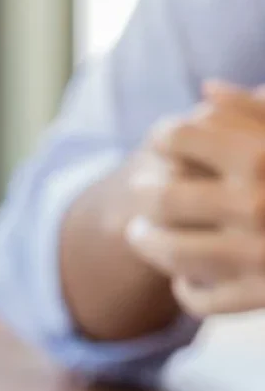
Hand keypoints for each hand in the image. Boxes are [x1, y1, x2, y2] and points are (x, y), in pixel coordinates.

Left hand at [127, 81, 264, 315]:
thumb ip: (258, 110)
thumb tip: (205, 89)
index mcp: (264, 155)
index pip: (181, 137)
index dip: (163, 137)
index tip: (160, 142)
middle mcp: (255, 205)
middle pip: (163, 199)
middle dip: (143, 195)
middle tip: (139, 194)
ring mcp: (258, 255)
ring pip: (173, 253)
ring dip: (148, 244)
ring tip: (141, 236)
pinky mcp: (264, 296)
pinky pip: (204, 300)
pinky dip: (187, 292)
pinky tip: (183, 280)